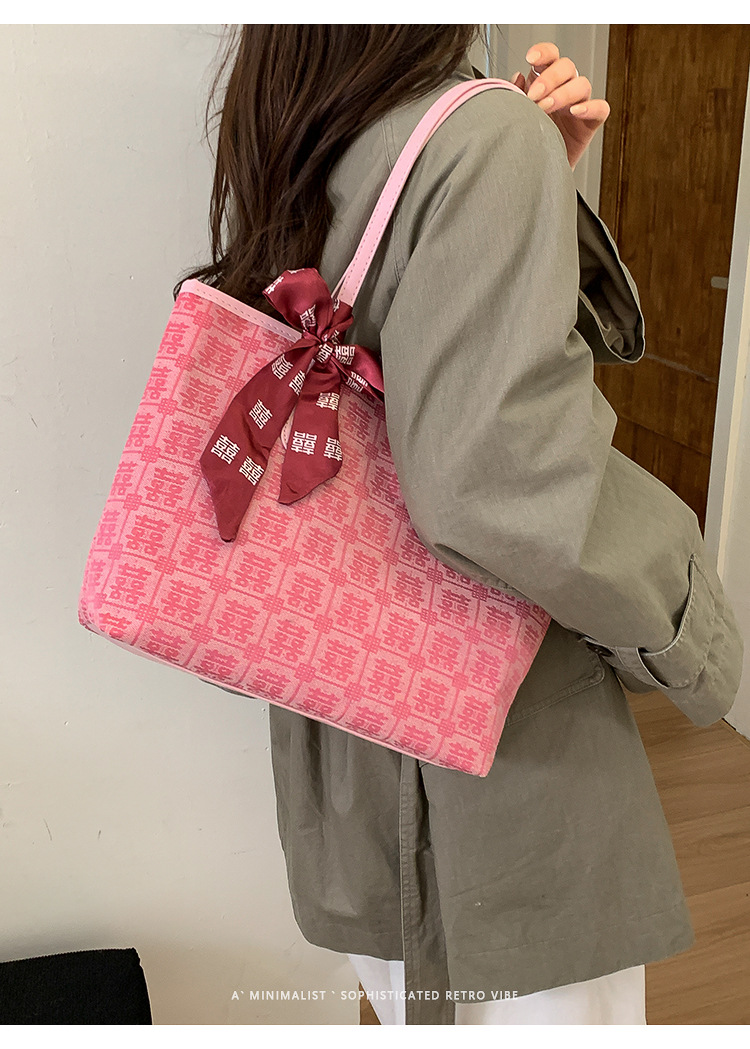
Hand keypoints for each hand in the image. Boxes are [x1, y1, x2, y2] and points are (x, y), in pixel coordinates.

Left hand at [510, 42, 609, 170]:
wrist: (533, 172)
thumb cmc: (525, 141)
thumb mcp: (515, 115)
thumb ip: (513, 95)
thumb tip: (516, 77)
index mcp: (544, 82)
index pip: (550, 57)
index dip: (543, 52)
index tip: (530, 58)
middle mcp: (563, 89)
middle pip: (567, 66)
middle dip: (550, 78)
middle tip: (534, 96)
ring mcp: (579, 105)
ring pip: (582, 84)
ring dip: (564, 93)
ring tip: (545, 109)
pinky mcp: (590, 123)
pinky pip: (601, 108)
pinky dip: (590, 107)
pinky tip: (574, 112)